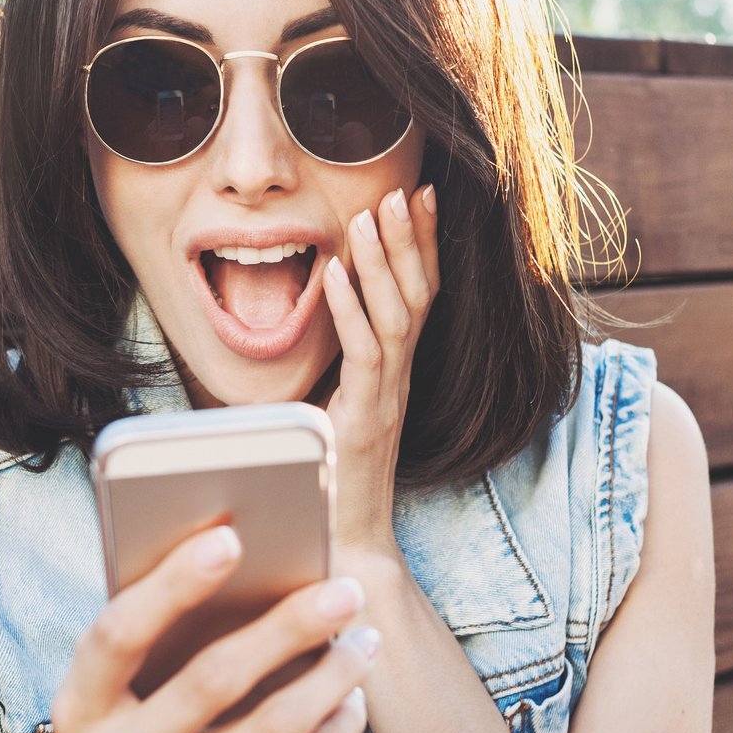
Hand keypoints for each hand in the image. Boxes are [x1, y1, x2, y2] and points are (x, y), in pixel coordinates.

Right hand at [51, 523, 381, 732]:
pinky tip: (352, 698)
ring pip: (270, 732)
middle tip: (345, 588)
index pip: (118, 633)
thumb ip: (156, 633)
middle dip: (288, 625)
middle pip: (213, 681)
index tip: (230, 536)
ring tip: (364, 639)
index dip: (172, 583)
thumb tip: (238, 548)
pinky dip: (335, 730)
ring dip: (330, 677)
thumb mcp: (120, 692)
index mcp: (81, 708)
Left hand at [323, 184, 440, 558]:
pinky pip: (363, 356)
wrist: (344, 543)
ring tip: (371, 214)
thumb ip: (331, 367)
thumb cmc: (331, 478)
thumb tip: (308, 315)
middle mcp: (399, 379)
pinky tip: (337, 273)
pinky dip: (349, 311)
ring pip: (397, 319)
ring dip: (385, 263)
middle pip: (418, 297)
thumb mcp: (331, 407)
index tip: (421, 196)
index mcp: (395, 372)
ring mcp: (386, 398)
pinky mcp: (363, 419)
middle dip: (412, 241)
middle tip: (406, 189)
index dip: (424, 246)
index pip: (419, 296)